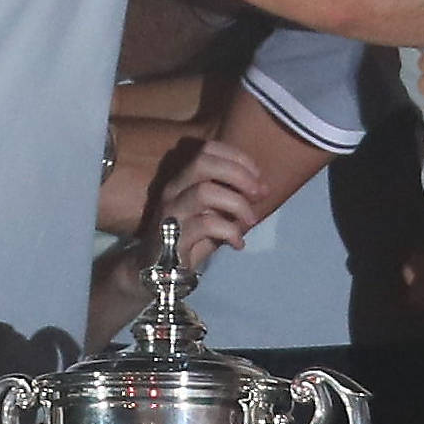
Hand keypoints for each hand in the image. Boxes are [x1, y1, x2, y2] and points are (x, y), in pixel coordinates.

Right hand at [156, 139, 264, 267]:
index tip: (258, 176)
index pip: (207, 150)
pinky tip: (238, 244)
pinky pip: (206, 225)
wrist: (160, 273)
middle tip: (259, 193)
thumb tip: (263, 188)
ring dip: (237, 204)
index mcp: (184, 179)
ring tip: (251, 220)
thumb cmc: (191, 238)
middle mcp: (174, 190)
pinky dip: (230, 232)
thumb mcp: (212, 212)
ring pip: (204, 192)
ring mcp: (171, 213)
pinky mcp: (172, 237)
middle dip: (238, 174)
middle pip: (203, 163)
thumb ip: (231, 197)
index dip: (237, 157)